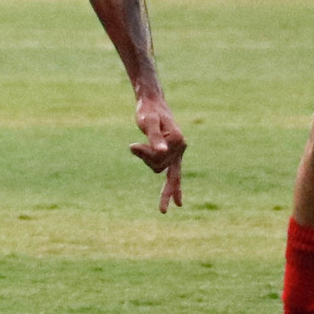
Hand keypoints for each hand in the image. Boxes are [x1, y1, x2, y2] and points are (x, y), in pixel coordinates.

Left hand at [129, 93, 185, 212]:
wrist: (152, 103)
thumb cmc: (148, 111)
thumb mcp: (148, 122)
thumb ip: (153, 136)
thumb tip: (161, 151)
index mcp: (177, 140)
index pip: (158, 158)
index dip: (144, 153)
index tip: (133, 145)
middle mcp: (180, 147)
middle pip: (160, 167)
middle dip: (160, 186)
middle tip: (162, 211)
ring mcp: (177, 151)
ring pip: (158, 167)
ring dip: (146, 160)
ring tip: (138, 146)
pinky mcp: (172, 153)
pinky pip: (174, 173)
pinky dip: (174, 187)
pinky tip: (178, 202)